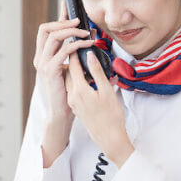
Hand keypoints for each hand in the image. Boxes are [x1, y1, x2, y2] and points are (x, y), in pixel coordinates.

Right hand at [33, 0, 94, 120]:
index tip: (67, 5)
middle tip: (80, 21)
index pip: (47, 30)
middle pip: (46, 28)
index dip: (57, 17)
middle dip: (63, 21)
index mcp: (43, 55)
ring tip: (86, 33)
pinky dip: (76, 45)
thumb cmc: (69, 91)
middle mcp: (40, 57)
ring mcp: (43, 64)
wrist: (62, 112)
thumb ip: (74, 54)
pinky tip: (88, 44)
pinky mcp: (50, 71)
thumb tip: (88, 37)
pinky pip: (63, 51)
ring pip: (53, 37)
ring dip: (71, 31)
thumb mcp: (71, 68)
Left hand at [65, 51, 133, 167]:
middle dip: (75, 59)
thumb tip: (89, 56)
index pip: (74, 65)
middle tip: (81, 48)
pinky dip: (79, 81)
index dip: (76, 52)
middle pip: (70, 72)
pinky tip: (88, 79)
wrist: (109, 138)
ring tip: (85, 63)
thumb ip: (97, 72)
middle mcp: (72, 96)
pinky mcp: (77, 108)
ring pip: (71, 81)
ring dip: (76, 71)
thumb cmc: (111, 116)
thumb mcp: (106, 91)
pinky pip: (74, 89)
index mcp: (79, 90)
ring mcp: (74, 103)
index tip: (78, 42)